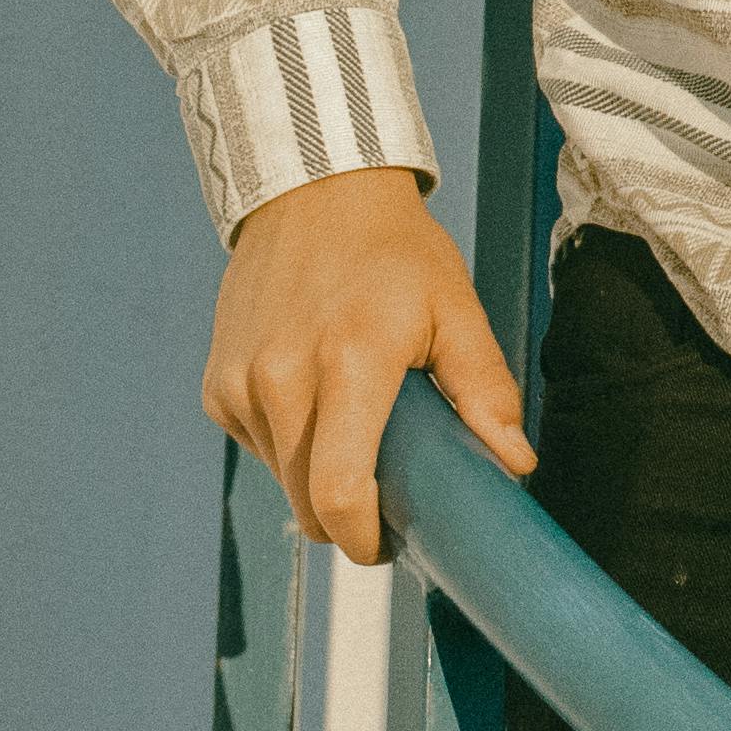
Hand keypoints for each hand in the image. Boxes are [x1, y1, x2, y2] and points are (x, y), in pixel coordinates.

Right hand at [204, 163, 539, 562]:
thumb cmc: (393, 250)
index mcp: (351, 361)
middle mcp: (283, 376)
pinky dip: (289, 442)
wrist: (313, 191)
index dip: (366, 538)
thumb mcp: (454, 307)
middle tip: (388, 485)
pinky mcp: (217, 386)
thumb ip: (485, 390)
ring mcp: (241, 382)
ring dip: (319, 473)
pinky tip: (315, 392)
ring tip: (354, 419)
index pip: (340, 493)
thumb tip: (514, 464)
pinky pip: (259, 446)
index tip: (393, 540)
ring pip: (282, 479)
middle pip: (308, 503)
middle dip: (349, 515)